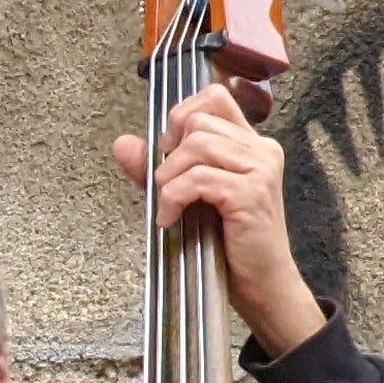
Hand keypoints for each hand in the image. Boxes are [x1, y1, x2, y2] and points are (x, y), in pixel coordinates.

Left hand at [113, 85, 327, 358]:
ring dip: (168, 178)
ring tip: (169, 207)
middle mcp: (260, 149)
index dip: (181, 116)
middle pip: (197, 120)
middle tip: (166, 188)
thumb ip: (156, 169)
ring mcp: (259, 168)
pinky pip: (197, 179)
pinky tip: (171, 219)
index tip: (170, 154)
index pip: (213, 97)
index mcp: (249, 144)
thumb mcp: (186, 200)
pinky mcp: (251, 192)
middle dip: (169, 154)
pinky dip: (173, 199)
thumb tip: (122, 143)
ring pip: (196, 146)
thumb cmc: (227, 245)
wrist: (262, 285)